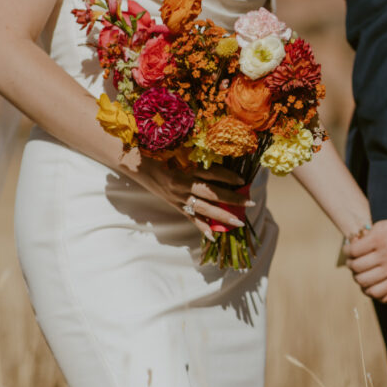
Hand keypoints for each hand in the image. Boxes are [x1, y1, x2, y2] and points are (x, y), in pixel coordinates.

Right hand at [126, 154, 254, 237]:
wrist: (136, 164)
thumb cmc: (159, 153)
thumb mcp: (177, 151)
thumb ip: (196, 157)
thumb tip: (218, 158)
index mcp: (184, 169)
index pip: (210, 174)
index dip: (227, 177)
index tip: (242, 180)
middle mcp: (182, 185)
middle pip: (212, 193)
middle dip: (232, 199)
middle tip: (251, 203)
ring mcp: (178, 198)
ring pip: (204, 209)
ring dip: (223, 216)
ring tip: (238, 222)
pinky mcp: (175, 205)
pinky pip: (191, 218)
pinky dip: (202, 227)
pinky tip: (214, 236)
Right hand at [344, 218, 386, 303]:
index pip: (376, 292)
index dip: (368, 289)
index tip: (368, 281)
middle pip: (362, 281)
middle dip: (357, 276)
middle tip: (358, 269)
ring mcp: (383, 251)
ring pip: (356, 266)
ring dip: (351, 264)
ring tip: (352, 259)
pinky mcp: (377, 236)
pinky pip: (354, 249)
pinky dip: (348, 250)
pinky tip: (350, 247)